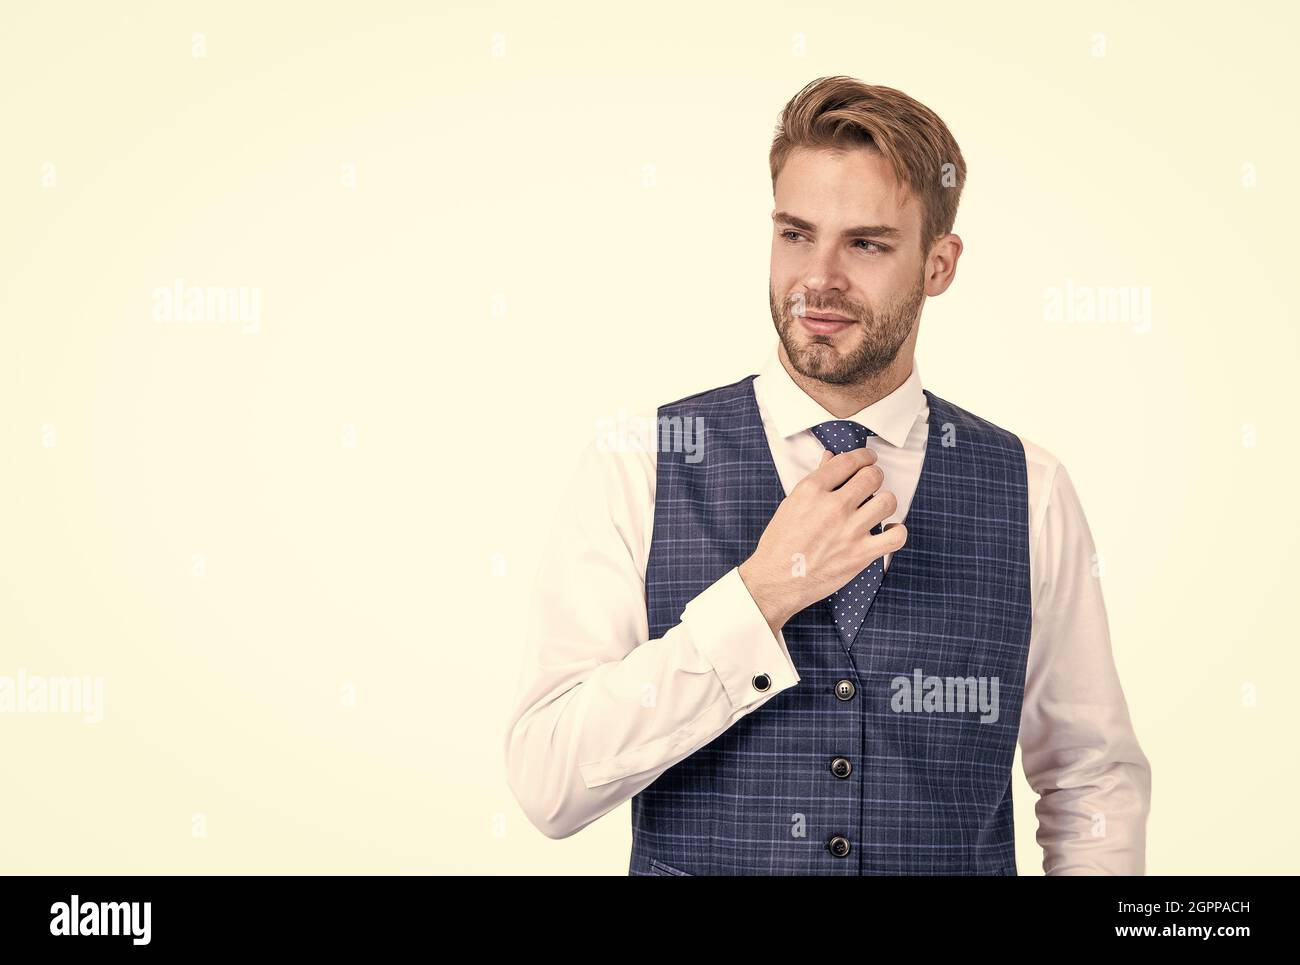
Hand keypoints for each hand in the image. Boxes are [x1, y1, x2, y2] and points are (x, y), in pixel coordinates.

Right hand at [738, 447, 906, 633]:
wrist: (776, 581)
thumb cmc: (780, 544)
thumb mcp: (791, 504)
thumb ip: (815, 480)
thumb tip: (830, 458)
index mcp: (811, 490)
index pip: (848, 461)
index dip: (864, 456)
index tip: (867, 459)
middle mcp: (833, 507)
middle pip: (872, 476)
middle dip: (874, 475)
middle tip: (871, 481)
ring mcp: (849, 531)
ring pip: (887, 501)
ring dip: (884, 501)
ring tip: (877, 507)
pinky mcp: (861, 554)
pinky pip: (896, 536)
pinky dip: (896, 531)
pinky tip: (887, 530)